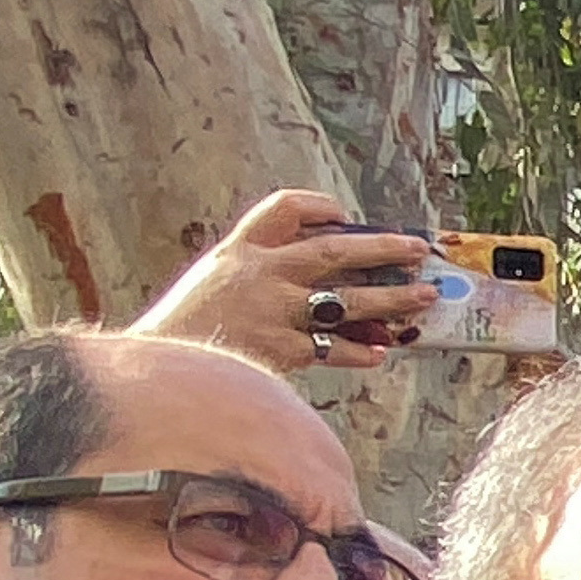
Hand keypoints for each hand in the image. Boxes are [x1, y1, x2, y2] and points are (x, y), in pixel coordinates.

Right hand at [132, 189, 437, 372]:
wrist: (156, 371)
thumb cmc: (188, 332)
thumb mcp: (213, 284)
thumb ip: (257, 273)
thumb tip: (321, 281)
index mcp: (240, 251)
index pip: (283, 210)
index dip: (318, 207)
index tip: (344, 215)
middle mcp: (260, 274)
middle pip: (332, 250)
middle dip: (381, 249)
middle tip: (418, 249)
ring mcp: (272, 311)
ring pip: (346, 301)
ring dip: (391, 299)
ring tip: (424, 296)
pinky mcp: (279, 349)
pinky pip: (332, 347)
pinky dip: (358, 351)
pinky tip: (381, 352)